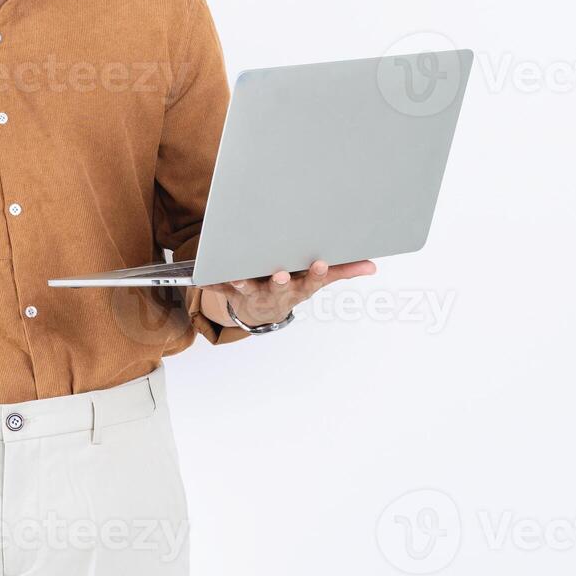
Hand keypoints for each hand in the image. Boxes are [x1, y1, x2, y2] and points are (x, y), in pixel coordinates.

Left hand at [201, 259, 376, 326]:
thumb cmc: (292, 287)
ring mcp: (255, 293)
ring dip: (244, 283)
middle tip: (281, 275)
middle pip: (280, 288)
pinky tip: (203, 278)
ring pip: (249, 288)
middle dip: (280, 282)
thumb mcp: (317, 281)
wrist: (262, 312)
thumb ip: (344, 271)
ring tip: (238, 276)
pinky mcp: (233, 291)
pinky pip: (220, 287)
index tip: (321, 263)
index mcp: (299, 287)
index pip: (312, 282)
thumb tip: (372, 266)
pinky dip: (212, 283)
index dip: (316, 274)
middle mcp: (277, 292)